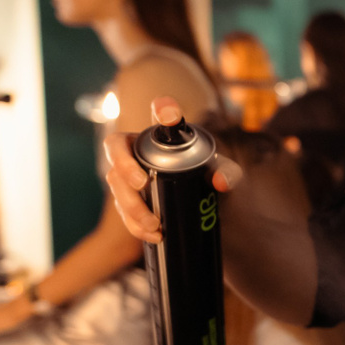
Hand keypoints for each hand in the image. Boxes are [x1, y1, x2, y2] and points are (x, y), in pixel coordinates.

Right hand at [104, 97, 237, 244]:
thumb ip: (228, 172)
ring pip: (116, 187)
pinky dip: (135, 226)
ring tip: (155, 224)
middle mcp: (138, 151)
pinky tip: (153, 235)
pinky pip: (123, 213)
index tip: (170, 114)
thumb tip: (221, 182)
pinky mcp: (127, 201)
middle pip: (117, 154)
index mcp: (163, 134)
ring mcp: (127, 177)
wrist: (196, 198)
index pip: (159, 113)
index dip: (161, 108)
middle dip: (124, 168)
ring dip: (132, 207)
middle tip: (142, 184)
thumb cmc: (204, 174)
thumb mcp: (220, 173)